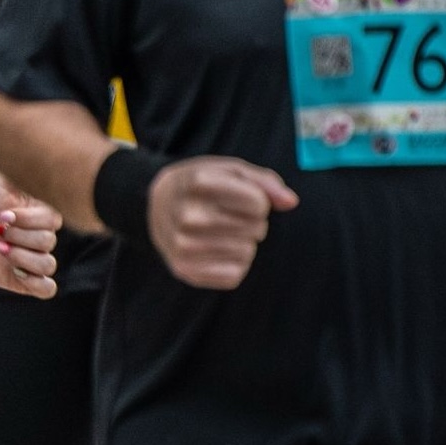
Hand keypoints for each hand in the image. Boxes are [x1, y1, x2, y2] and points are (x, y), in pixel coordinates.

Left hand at [0, 181, 61, 298]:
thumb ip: (22, 179)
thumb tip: (40, 174)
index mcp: (42, 213)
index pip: (53, 220)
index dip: (28, 220)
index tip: (2, 215)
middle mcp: (42, 236)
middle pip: (48, 242)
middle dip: (18, 237)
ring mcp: (34, 258)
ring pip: (48, 265)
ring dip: (21, 258)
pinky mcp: (25, 280)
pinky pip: (47, 289)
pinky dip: (35, 283)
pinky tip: (15, 272)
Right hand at [145, 155, 298, 289]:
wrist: (154, 206)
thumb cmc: (200, 186)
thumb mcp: (229, 170)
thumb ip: (265, 182)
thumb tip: (291, 202)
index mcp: (200, 183)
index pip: (260, 204)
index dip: (257, 201)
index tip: (239, 197)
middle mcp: (190, 215)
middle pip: (257, 228)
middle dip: (250, 222)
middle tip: (226, 215)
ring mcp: (185, 245)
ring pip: (248, 252)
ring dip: (242, 243)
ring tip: (219, 231)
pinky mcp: (185, 270)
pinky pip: (235, 274)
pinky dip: (232, 264)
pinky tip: (214, 250)